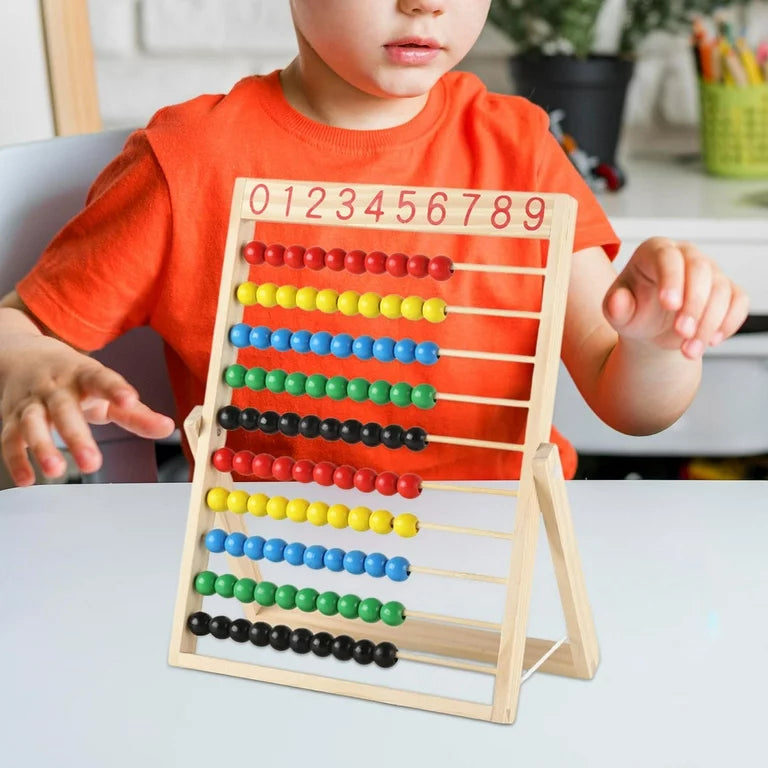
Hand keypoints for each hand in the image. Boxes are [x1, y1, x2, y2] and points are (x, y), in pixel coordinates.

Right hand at [1, 336, 174, 485]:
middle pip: (64, 409)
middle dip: (76, 436)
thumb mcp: (105, 389)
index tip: (130, 400)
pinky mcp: (9, 417)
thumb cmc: (73, 378)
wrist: (21, 355)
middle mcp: (55, 387)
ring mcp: (30, 401)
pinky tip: (28, 478)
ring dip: (42, 447)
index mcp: (83, 375)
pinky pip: (9, 439)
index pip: (101, 379)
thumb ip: (135, 412)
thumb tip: (167, 428)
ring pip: (32, 423)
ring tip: (56, 470)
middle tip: (92, 463)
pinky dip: (16, 459)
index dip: (116, 389)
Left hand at [602, 237, 748, 358]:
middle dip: (694, 304)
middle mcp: (685, 255)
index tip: (669, 305)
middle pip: (700, 270)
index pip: (667, 257)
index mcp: (654, 251)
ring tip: (689, 350)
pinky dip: (728, 323)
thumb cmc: (633, 312)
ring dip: (709, 323)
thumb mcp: (618, 313)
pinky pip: (738, 301)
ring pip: (721, 289)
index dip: (672, 279)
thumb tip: (617, 301)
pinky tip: (711, 342)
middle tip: (682, 333)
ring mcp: (710, 271)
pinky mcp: (727, 289)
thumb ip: (615, 307)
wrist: (650, 329)